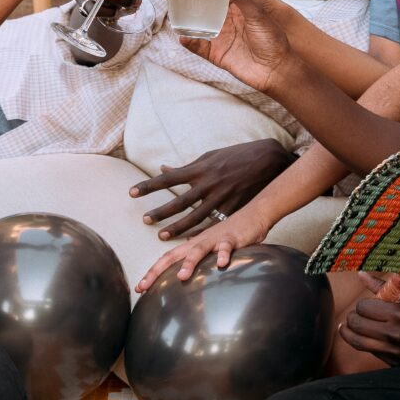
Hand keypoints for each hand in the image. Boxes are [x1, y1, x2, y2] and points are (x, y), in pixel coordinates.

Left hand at [131, 139, 295, 238]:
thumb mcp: (209, 157)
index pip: (168, 178)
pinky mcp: (233, 208)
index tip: (131, 192)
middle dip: (161, 212)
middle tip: (145, 220)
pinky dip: (201, 233)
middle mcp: (208, 183)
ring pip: (195, 216)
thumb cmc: (236, 156)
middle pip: (179, 201)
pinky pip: (214, 224)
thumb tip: (163, 168)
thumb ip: (186, 167)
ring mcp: (221, 197)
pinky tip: (191, 243)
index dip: (149, 185)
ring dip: (177, 227)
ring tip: (162, 235)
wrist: (268, 159)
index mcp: (200, 168)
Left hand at [136, 204, 272, 291]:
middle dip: (156, 271)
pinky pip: (226, 247)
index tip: (139, 288)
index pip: (166, 259)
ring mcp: (215, 239)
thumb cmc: (231, 234)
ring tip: (181, 277)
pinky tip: (221, 264)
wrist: (254, 214)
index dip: (152, 272)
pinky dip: (223, 255)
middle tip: (143, 286)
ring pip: (198, 250)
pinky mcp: (232, 239)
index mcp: (192, 244)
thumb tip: (185, 271)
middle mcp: (199, 241)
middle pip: (173, 256)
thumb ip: (199, 256)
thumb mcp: (211, 246)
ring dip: (189, 263)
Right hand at [178, 0, 296, 91]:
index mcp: (237, 3)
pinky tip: (182, 36)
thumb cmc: (275, 38)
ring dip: (180, 13)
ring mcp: (219, 34)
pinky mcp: (216, 53)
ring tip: (169, 3)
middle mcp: (226, 17)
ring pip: (195, 22)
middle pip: (200, 2)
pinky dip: (189, 41)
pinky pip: (198, 46)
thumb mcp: (258, 12)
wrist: (278, 69)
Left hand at [337, 273, 399, 366]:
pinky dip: (361, 343)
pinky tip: (361, 336)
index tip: (369, 304)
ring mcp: (393, 351)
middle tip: (358, 314)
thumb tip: (361, 274)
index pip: (363, 307)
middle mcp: (393, 334)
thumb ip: (385, 286)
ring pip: (356, 341)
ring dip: (349, 331)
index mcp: (399, 313)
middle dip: (354, 316)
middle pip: (356, 323)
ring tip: (349, 325)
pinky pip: (368, 352)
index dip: (363, 304)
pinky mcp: (394, 363)